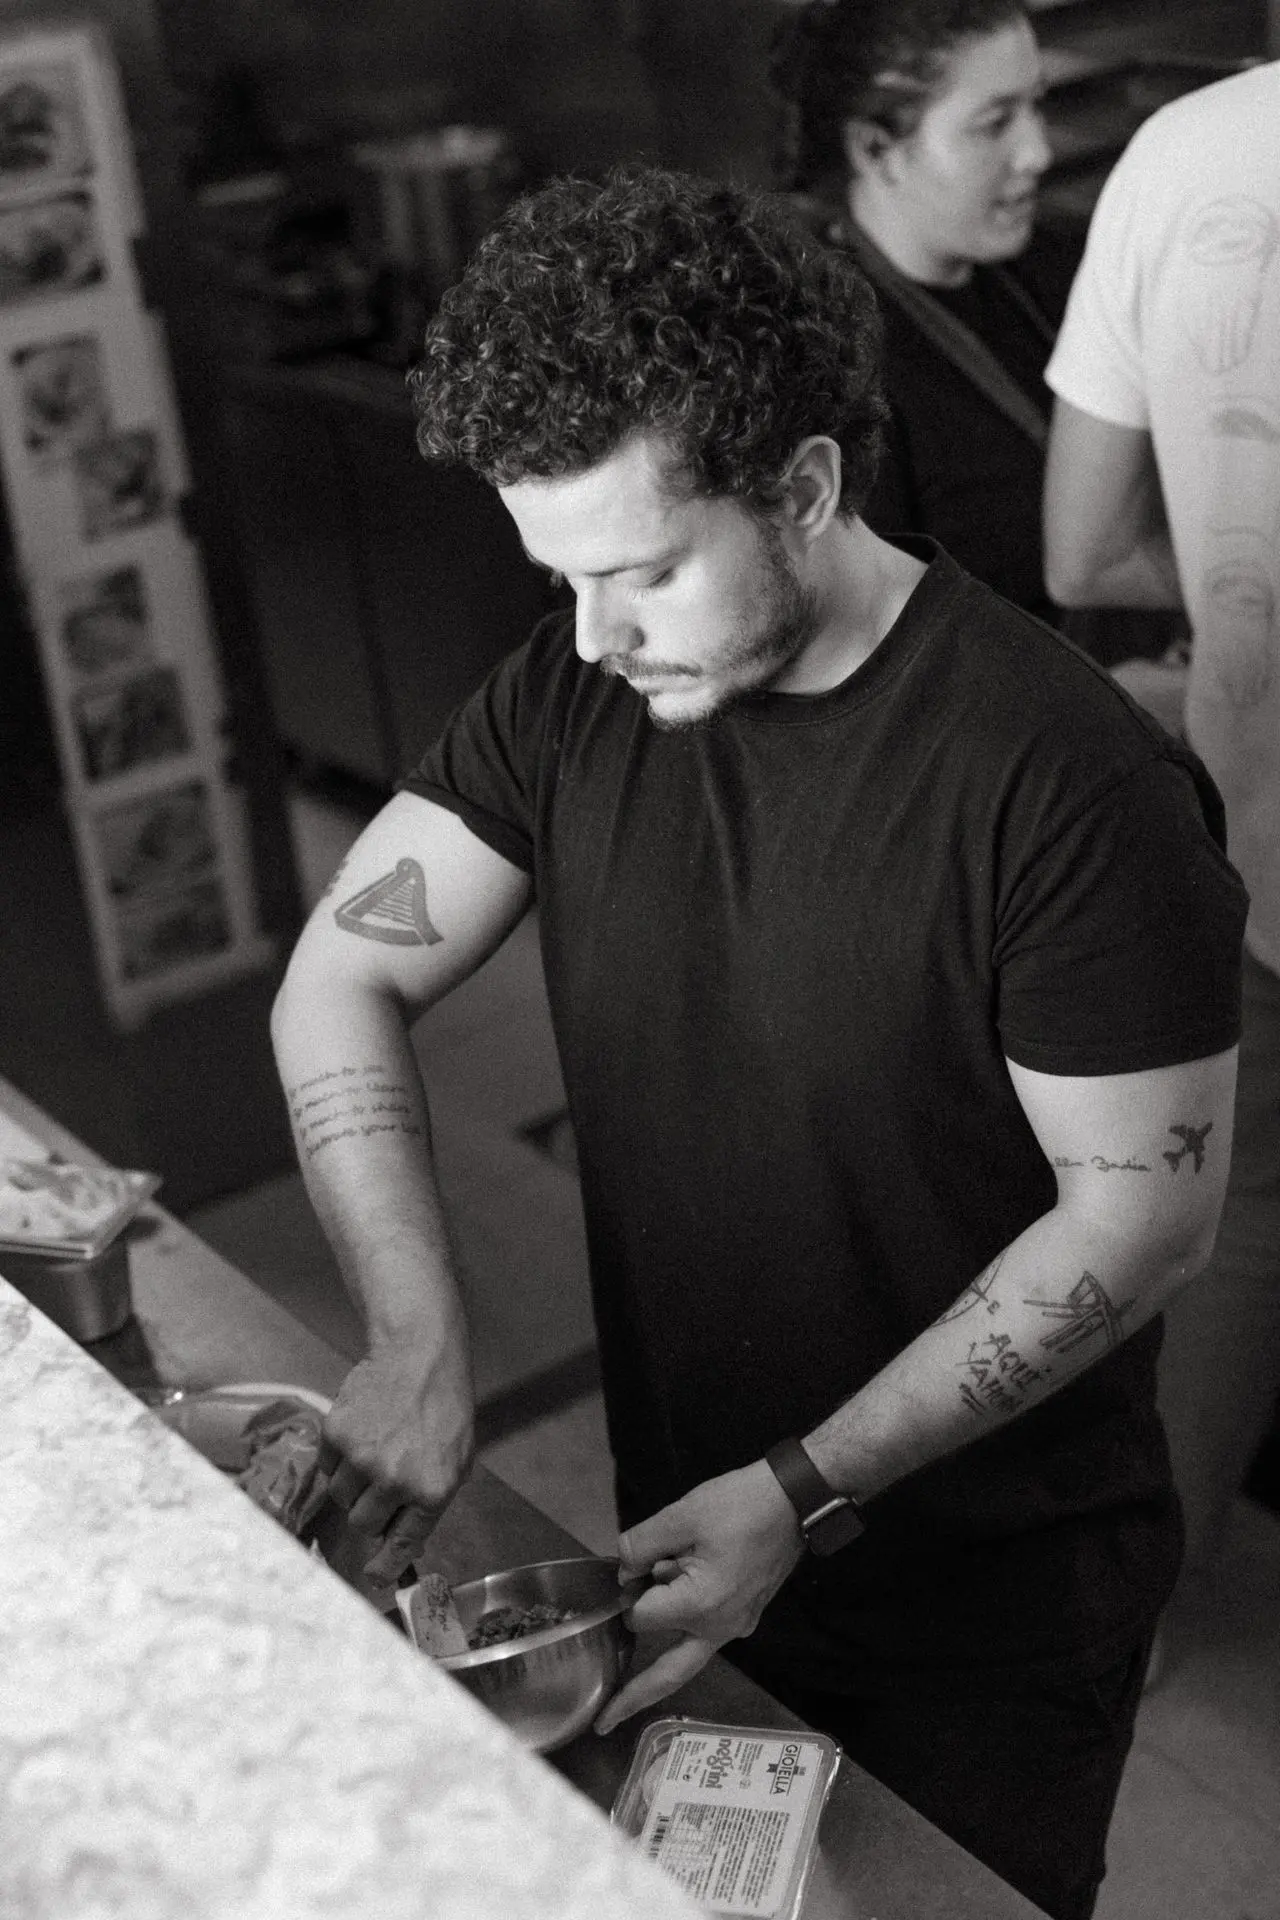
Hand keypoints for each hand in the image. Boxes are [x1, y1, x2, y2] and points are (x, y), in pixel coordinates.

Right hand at [320, 1331, 473, 1583]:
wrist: (419, 1355)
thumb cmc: (444, 1406)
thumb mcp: (458, 1459)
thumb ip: (432, 1501)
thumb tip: (407, 1540)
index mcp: (431, 1491)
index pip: (402, 1545)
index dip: (385, 1566)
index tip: (374, 1577)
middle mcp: (394, 1481)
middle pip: (363, 1524)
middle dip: (370, 1511)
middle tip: (381, 1485)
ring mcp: (362, 1458)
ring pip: (341, 1497)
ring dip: (353, 1483)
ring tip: (374, 1450)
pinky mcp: (336, 1435)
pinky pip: (327, 1466)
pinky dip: (339, 1457)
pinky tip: (362, 1433)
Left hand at [594, 1460, 802, 1735]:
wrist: (795, 1501)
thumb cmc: (740, 1506)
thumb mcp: (680, 1515)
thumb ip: (640, 1546)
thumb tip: (625, 1573)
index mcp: (699, 1607)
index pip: (640, 1615)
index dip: (629, 1588)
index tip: (638, 1562)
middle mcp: (719, 1629)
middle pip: (668, 1674)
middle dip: (632, 1697)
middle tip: (602, 1723)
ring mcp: (736, 1626)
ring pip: (686, 1651)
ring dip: (662, 1634)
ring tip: (656, 1600)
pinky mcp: (744, 1615)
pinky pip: (705, 1630)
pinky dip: (684, 1618)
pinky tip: (682, 1581)